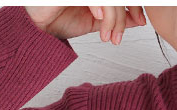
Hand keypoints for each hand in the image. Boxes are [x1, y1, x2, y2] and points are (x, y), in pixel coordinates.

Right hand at [24, 6, 146, 43]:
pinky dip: (100, 6)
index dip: (134, 5)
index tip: (140, 21)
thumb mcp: (94, 22)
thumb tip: (137, 20)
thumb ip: (114, 20)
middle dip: (123, 16)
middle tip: (119, 37)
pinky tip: (98, 19)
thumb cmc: (58, 20)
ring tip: (107, 36)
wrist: (35, 27)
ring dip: (112, 18)